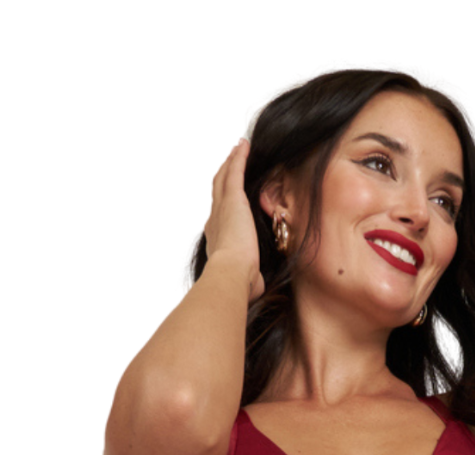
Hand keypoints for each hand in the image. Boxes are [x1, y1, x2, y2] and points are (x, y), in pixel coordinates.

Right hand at [204, 139, 264, 300]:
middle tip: (230, 163)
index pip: (220, 217)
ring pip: (224, 179)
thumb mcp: (247, 281)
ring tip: (238, 150)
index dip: (224, 204)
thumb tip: (258, 288)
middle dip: (224, 177)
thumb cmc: (238, 284)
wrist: (230, 276)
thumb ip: (251, 279)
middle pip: (218, 192)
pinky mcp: (232, 200)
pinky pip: (235, 172)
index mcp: (218, 240)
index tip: (229, 197)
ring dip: (231, 163)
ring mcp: (222, 209)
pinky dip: (239, 158)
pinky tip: (245, 146)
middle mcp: (215, 221)